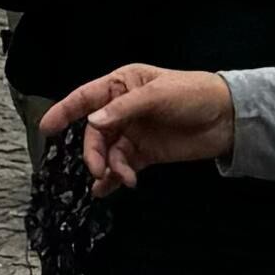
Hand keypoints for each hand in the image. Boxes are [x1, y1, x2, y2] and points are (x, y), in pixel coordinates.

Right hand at [36, 65, 233, 192]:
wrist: (228, 119)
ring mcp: (133, 132)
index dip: (64, 111)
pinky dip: (115, 178)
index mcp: (122, 86)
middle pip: (95, 133)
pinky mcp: (145, 153)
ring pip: (108, 152)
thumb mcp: (159, 95)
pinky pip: (122, 166)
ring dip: (109, 167)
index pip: (85, 98)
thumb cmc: (194, 95)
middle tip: (99, 170)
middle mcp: (122, 110)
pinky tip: (109, 189)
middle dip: (94, 152)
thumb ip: (124, 109)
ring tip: (121, 178)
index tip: (46, 128)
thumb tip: (94, 122)